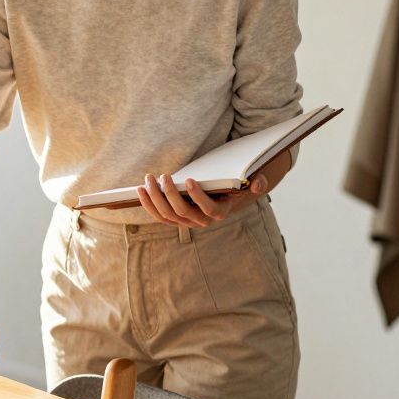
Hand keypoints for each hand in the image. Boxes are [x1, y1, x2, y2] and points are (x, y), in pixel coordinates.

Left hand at [136, 171, 268, 226]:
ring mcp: (186, 222)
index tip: (190, 180)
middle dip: (170, 194)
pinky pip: (159, 215)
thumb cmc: (236, 185)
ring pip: (167, 215)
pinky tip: (140, 190)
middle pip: (182, 212)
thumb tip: (257, 184)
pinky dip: (148, 204)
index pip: (207, 209)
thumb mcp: (252, 182)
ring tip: (148, 180)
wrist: (227, 196)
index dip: (198, 196)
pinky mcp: (175, 219)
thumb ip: (258, 182)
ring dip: (155, 198)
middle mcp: (202, 221)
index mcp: (219, 212)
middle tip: (163, 175)